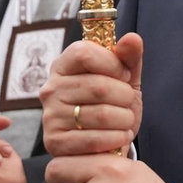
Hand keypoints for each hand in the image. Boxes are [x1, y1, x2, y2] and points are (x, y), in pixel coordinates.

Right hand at [41, 35, 142, 157]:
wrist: (107, 145)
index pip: (84, 53)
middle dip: (124, 96)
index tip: (124, 75)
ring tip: (125, 121)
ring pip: (101, 114)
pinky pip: (95, 139)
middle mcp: (51, 89)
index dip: (112, 63)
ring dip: (124, 119)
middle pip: (97, 86)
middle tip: (128, 103)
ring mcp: (50, 117)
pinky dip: (116, 138)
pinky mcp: (54, 143)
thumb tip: (132, 38)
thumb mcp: (125, 80)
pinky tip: (120, 137)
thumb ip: (129, 58)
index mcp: (63, 66)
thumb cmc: (113, 106)